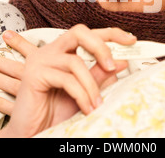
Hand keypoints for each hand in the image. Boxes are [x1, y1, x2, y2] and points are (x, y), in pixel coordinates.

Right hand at [0, 25, 135, 116]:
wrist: (33, 131)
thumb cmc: (56, 111)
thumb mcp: (85, 91)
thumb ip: (99, 74)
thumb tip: (121, 61)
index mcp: (63, 51)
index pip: (88, 33)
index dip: (110, 33)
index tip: (131, 39)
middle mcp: (51, 51)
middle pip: (79, 32)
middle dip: (100, 46)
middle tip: (110, 65)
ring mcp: (40, 60)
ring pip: (75, 61)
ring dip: (91, 85)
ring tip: (97, 104)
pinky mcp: (34, 74)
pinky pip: (66, 79)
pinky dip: (81, 95)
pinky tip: (86, 108)